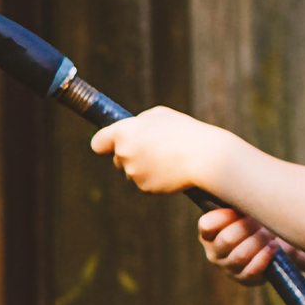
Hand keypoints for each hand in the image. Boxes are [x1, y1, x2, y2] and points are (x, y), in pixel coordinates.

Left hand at [88, 106, 225, 196]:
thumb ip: (139, 123)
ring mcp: (134, 173)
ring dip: (144, 167)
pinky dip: (155, 179)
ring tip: (168, 158)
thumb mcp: (160, 116)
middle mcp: (124, 154)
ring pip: (132, 172)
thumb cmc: (185, 132)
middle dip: (131, 155)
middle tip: (154, 148)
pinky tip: (171, 170)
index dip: (104, 144)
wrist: (206, 158)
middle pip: (117, 158)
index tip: (107, 146)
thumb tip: (130, 131)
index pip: (98, 142)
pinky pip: (145, 184)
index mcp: (124, 132)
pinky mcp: (145, 188)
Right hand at [197, 205, 282, 283]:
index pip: (207, 225)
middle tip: (261, 222)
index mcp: (209, 232)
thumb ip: (239, 201)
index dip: (225, 216)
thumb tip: (241, 187)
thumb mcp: (247, 209)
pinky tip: (273, 247)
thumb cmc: (259, 221)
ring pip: (239, 256)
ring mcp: (228, 267)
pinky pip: (251, 270)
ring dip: (258, 242)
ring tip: (270, 235)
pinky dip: (264, 257)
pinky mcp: (244, 279)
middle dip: (248, 228)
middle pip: (227, 239)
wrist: (280, 243)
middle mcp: (214, 252)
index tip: (241, 210)